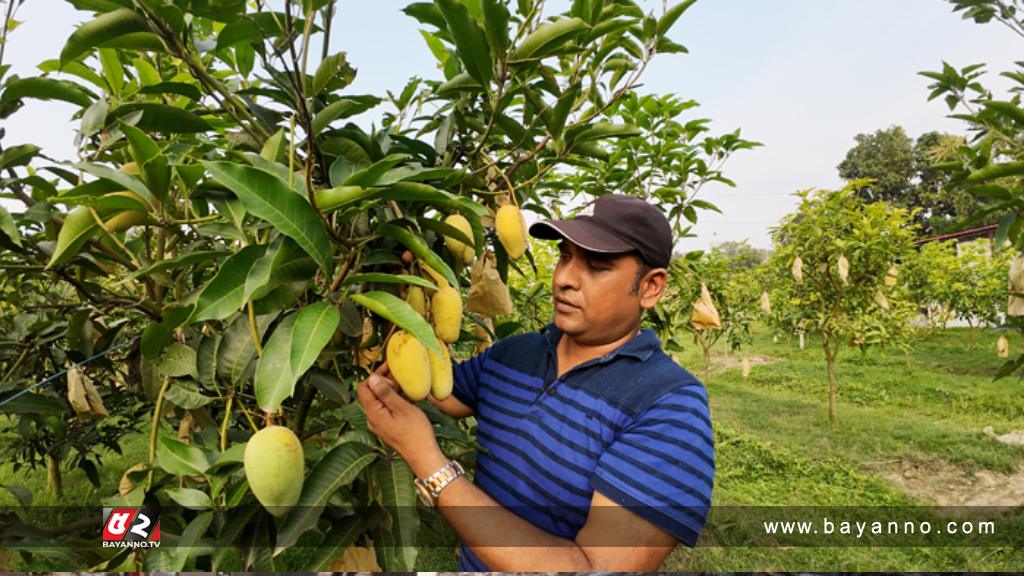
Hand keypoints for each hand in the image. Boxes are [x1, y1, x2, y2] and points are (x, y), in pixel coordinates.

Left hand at [356, 362, 445, 476]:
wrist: (423, 456)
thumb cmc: (416, 432)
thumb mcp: (402, 408)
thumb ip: (385, 393)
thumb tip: (371, 378)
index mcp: (373, 412)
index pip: (363, 387)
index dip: (375, 375)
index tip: (390, 369)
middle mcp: (371, 419)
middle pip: (370, 393)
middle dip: (384, 383)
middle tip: (402, 380)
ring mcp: (378, 425)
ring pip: (379, 401)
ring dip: (390, 392)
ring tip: (406, 388)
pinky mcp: (386, 428)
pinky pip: (385, 410)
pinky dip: (393, 401)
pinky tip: (406, 400)